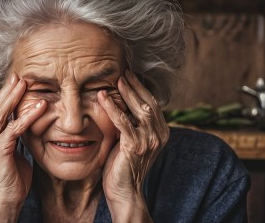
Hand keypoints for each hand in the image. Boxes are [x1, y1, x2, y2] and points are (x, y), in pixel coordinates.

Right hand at [0, 74, 46, 220]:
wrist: (6, 198)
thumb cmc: (12, 175)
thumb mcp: (12, 148)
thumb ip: (14, 133)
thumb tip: (24, 119)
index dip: (6, 94)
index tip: (17, 81)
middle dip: (8, 90)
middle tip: (19, 75)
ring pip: (1, 113)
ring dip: (15, 97)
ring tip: (26, 83)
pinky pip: (15, 128)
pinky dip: (28, 116)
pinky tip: (40, 106)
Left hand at [97, 70, 168, 221]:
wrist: (125, 191)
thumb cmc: (124, 166)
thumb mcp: (132, 141)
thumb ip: (132, 124)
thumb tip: (122, 104)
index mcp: (161, 133)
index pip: (154, 104)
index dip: (142, 89)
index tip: (130, 76)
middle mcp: (159, 135)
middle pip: (149, 103)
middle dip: (136, 86)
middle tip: (123, 72)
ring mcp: (149, 142)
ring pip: (141, 110)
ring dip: (127, 93)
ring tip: (117, 79)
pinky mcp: (135, 147)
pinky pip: (124, 123)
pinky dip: (113, 109)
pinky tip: (104, 98)